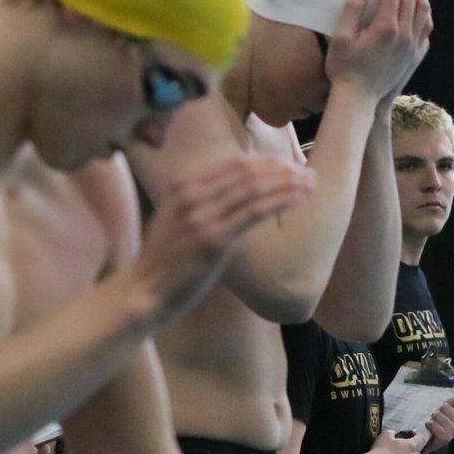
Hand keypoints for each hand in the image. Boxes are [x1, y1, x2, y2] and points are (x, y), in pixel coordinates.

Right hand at [135, 154, 315, 320]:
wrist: (143, 292)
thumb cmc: (163, 263)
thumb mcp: (176, 222)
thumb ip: (201, 205)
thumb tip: (234, 200)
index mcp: (183, 187)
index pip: (232, 164)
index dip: (265, 162)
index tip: (288, 165)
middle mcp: (192, 195)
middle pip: (247, 171)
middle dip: (281, 169)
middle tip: (307, 171)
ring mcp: (203, 216)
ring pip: (254, 188)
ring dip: (287, 182)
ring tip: (311, 183)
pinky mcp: (215, 239)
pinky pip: (255, 212)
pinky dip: (281, 200)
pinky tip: (300, 198)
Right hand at [325, 0, 431, 101]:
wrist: (359, 101)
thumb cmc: (344, 69)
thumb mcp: (340, 37)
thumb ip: (352, 10)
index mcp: (386, 29)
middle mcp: (405, 36)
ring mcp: (414, 46)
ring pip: (424, 9)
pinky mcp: (416, 55)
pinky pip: (426, 26)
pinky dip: (423, 9)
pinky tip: (417, 1)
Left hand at [423, 389, 453, 453]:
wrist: (432, 440)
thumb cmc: (440, 423)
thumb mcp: (448, 411)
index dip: (447, 402)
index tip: (443, 410)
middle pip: (445, 407)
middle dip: (438, 411)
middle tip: (436, 418)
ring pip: (439, 415)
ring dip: (432, 418)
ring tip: (433, 423)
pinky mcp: (445, 438)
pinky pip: (434, 425)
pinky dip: (429, 424)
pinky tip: (430, 427)